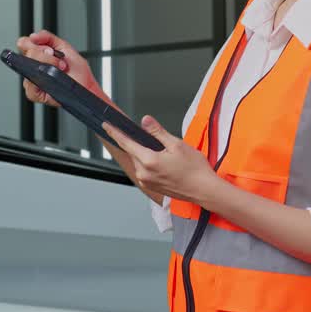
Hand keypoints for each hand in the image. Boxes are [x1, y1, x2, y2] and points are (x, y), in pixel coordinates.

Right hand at [14, 30, 102, 107]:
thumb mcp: (63, 46)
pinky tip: (52, 77)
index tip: (49, 48)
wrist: (86, 84)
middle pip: (27, 53)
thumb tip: (33, 36)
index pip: (23, 43)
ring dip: (47, 64)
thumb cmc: (76, 69)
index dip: (32, 43)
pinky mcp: (34, 93)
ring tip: (60, 68)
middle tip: (58, 58)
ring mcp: (32, 80)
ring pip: (28, 67)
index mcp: (38, 54)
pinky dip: (41, 79)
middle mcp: (33, 66)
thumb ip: (48, 37)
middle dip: (45, 54)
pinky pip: (29, 85)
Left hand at [103, 116, 218, 204]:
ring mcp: (147, 182)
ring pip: (139, 162)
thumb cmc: (195, 169)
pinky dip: (149, 163)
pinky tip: (163, 163)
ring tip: (165, 154)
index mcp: (149, 161)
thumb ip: (158, 132)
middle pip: (133, 152)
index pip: (126, 143)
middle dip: (139, 143)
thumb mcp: (177, 144)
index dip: (115, 132)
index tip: (106, 126)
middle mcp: (144, 174)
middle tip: (156, 141)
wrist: (204, 190)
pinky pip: (144, 171)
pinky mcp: (151, 187)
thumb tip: (145, 121)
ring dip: (145, 154)